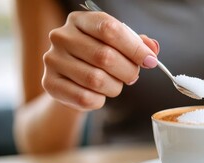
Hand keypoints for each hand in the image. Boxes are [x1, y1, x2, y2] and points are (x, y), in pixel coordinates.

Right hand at [42, 11, 159, 110]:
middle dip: (128, 71)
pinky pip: (85, 98)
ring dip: (114, 87)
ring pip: (96, 80)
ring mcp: (53, 60)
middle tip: (132, 76)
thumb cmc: (98, 58)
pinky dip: (100, 100)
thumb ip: (137, 44)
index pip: (110, 29)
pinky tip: (99, 95)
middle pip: (105, 56)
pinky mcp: (50, 83)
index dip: (134, 47)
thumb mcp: (118, 46)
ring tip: (114, 85)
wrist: (71, 79)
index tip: (150, 61)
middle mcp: (62, 36)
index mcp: (81, 20)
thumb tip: (153, 49)